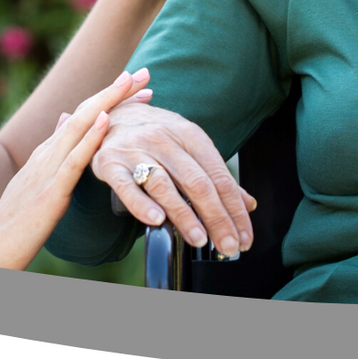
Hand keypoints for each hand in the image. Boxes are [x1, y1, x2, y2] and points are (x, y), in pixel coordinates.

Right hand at [0, 70, 148, 269]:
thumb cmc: (15, 227)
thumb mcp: (36, 185)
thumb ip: (52, 156)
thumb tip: (64, 121)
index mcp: (45, 155)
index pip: (80, 118)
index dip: (108, 100)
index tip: (134, 87)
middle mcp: (45, 155)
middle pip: (83, 114)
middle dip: (114, 91)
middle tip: (142, 73)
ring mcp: (46, 171)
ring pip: (78, 127)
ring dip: (106, 102)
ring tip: (129, 83)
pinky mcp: (49, 193)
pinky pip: (72, 161)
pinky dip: (90, 138)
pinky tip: (106, 121)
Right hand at [91, 101, 255, 256]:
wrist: (113, 113)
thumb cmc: (157, 135)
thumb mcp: (189, 146)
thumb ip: (216, 176)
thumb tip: (247, 204)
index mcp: (190, 135)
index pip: (219, 177)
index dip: (234, 210)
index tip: (243, 237)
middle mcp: (164, 140)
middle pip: (196, 183)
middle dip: (216, 218)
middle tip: (227, 246)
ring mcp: (136, 150)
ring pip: (164, 186)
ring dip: (184, 216)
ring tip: (200, 239)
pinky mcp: (110, 163)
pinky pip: (127, 186)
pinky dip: (142, 205)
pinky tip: (156, 221)